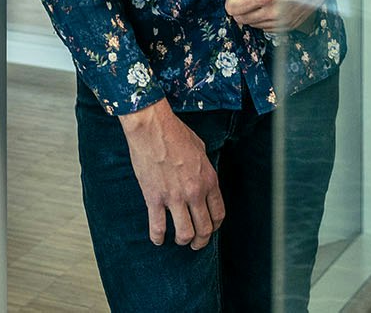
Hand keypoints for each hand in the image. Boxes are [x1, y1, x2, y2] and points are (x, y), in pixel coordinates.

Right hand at [119, 101, 223, 248]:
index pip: (218, 214)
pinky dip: (158, 237)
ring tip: (179, 240)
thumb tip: (202, 178)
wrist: (152, 127)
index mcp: (209, 180)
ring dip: (183, 240)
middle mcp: (195, 192)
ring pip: (185, 233)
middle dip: (201, 240)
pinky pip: (158, 226)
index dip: (215, 226)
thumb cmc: (174, 132)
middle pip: (204, 228)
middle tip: (196, 243)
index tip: (210, 229)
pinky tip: (158, 239)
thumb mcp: (200, 148)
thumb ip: (204, 169)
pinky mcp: (154, 198)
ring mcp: (174, 197)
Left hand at [220, 0, 345, 32]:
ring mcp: (284, 19)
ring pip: (254, 24)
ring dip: (252, 13)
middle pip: (242, 18)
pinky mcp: (291, 23)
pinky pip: (269, 28)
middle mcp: (276, 11)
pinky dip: (265, 19)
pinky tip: (270, 4)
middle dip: (240, 6)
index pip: (234, 9)